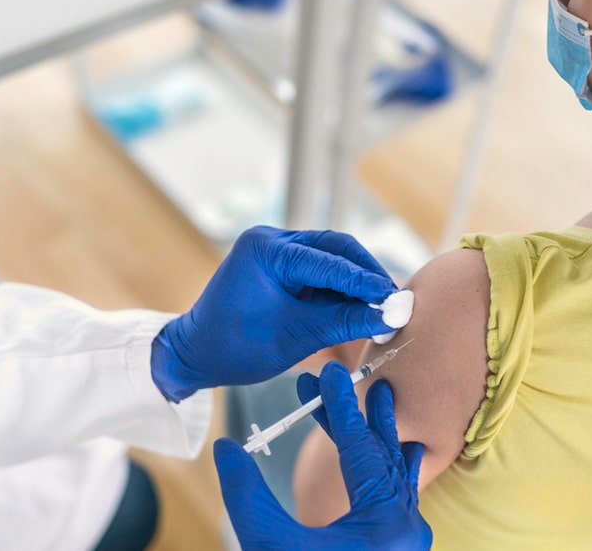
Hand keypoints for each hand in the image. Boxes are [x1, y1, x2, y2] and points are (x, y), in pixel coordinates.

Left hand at [151, 226, 397, 400]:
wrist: (195, 354)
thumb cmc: (234, 348)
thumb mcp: (294, 338)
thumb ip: (342, 322)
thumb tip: (387, 316)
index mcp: (265, 249)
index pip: (329, 261)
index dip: (366, 282)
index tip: (395, 301)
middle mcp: (270, 239)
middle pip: (335, 247)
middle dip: (366, 275)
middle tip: (394, 301)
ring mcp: (275, 247)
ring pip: (331, 256)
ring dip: (356, 281)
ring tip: (382, 307)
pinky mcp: (280, 262)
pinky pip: (320, 268)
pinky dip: (340, 287)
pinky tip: (359, 306)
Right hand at [214, 362, 431, 550]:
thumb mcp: (268, 546)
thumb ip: (246, 493)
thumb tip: (223, 446)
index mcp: (385, 525)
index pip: (360, 448)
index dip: (338, 406)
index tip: (327, 370)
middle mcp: (408, 530)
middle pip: (382, 454)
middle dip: (357, 415)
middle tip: (340, 377)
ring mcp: (409, 543)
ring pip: (396, 474)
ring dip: (377, 437)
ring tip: (376, 401)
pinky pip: (402, 498)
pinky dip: (391, 469)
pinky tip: (398, 452)